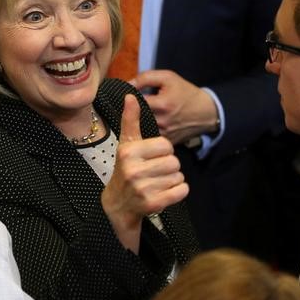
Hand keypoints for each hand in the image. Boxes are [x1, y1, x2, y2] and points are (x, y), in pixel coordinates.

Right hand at [101, 94, 188, 253]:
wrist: (118, 203)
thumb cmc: (126, 169)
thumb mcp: (127, 144)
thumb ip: (130, 120)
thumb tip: (130, 96)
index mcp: (129, 152)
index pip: (166, 145)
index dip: (163, 151)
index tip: (152, 157)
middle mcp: (134, 170)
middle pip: (174, 161)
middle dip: (169, 166)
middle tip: (155, 172)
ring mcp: (143, 189)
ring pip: (179, 176)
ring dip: (172, 180)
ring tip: (157, 182)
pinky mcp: (153, 204)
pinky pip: (181, 191)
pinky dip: (178, 192)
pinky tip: (164, 192)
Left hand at [132, 69, 218, 144]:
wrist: (206, 112)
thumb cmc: (186, 93)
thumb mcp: (168, 78)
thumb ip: (145, 78)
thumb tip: (127, 84)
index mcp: (162, 105)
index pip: (134, 102)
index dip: (128, 98)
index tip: (128, 96)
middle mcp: (162, 122)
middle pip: (135, 118)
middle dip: (131, 112)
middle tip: (130, 107)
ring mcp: (164, 135)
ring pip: (140, 130)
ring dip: (136, 123)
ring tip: (138, 116)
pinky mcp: (166, 142)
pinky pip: (148, 138)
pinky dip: (145, 131)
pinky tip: (146, 125)